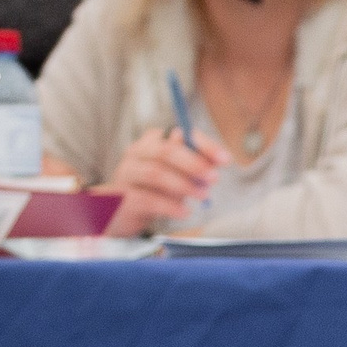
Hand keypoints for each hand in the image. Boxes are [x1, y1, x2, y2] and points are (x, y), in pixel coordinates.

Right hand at [104, 126, 224, 235]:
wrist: (121, 211)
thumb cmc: (155, 189)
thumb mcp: (178, 175)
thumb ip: (197, 165)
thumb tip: (221, 159)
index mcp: (153, 140)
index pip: (180, 134)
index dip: (205, 146)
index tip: (225, 159)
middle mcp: (137, 152)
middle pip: (166, 150)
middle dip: (194, 164)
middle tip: (213, 178)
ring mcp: (127, 173)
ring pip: (156, 173)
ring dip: (184, 185)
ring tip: (202, 195)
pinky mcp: (122, 196)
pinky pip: (147, 199)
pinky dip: (170, 206)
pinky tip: (185, 212)